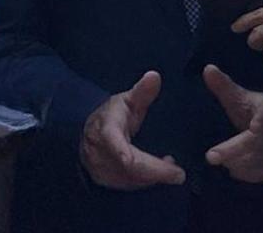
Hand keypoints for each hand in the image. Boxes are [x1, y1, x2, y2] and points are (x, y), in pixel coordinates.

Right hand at [80, 72, 185, 189]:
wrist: (83, 128)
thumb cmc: (111, 113)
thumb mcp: (126, 100)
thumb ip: (141, 92)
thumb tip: (154, 76)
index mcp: (106, 132)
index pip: (121, 150)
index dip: (143, 161)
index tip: (169, 165)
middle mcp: (99, 153)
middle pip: (130, 169)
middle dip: (156, 173)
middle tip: (178, 174)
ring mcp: (99, 169)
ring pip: (129, 181)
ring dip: (152, 178)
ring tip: (171, 169)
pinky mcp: (102, 179)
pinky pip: (126, 185)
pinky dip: (144, 182)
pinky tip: (158, 173)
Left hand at [203, 65, 262, 182]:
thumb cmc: (254, 113)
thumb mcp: (240, 99)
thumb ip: (224, 86)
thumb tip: (207, 68)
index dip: (260, 123)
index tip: (252, 128)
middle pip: (258, 143)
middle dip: (234, 151)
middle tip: (211, 157)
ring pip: (260, 160)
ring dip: (238, 164)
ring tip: (223, 161)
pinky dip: (247, 174)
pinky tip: (236, 169)